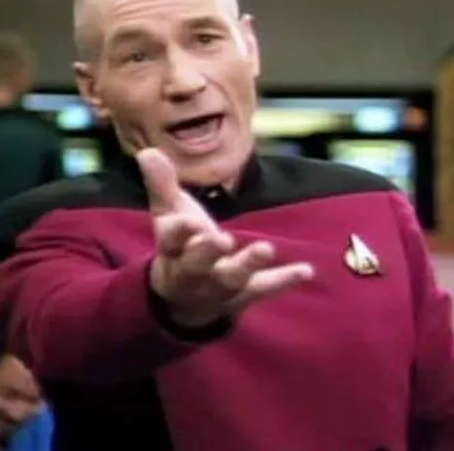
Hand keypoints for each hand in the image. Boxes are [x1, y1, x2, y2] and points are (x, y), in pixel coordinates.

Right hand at [137, 148, 313, 327]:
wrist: (184, 301)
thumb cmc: (179, 248)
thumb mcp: (168, 215)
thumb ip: (162, 184)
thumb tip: (147, 151)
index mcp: (173, 250)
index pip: (172, 240)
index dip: (179, 231)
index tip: (187, 221)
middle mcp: (194, 272)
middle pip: (198, 264)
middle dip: (208, 252)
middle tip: (222, 240)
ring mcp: (220, 286)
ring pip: (232, 277)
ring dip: (248, 263)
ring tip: (266, 248)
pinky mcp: (244, 294)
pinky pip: (265, 288)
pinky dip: (284, 280)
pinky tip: (306, 270)